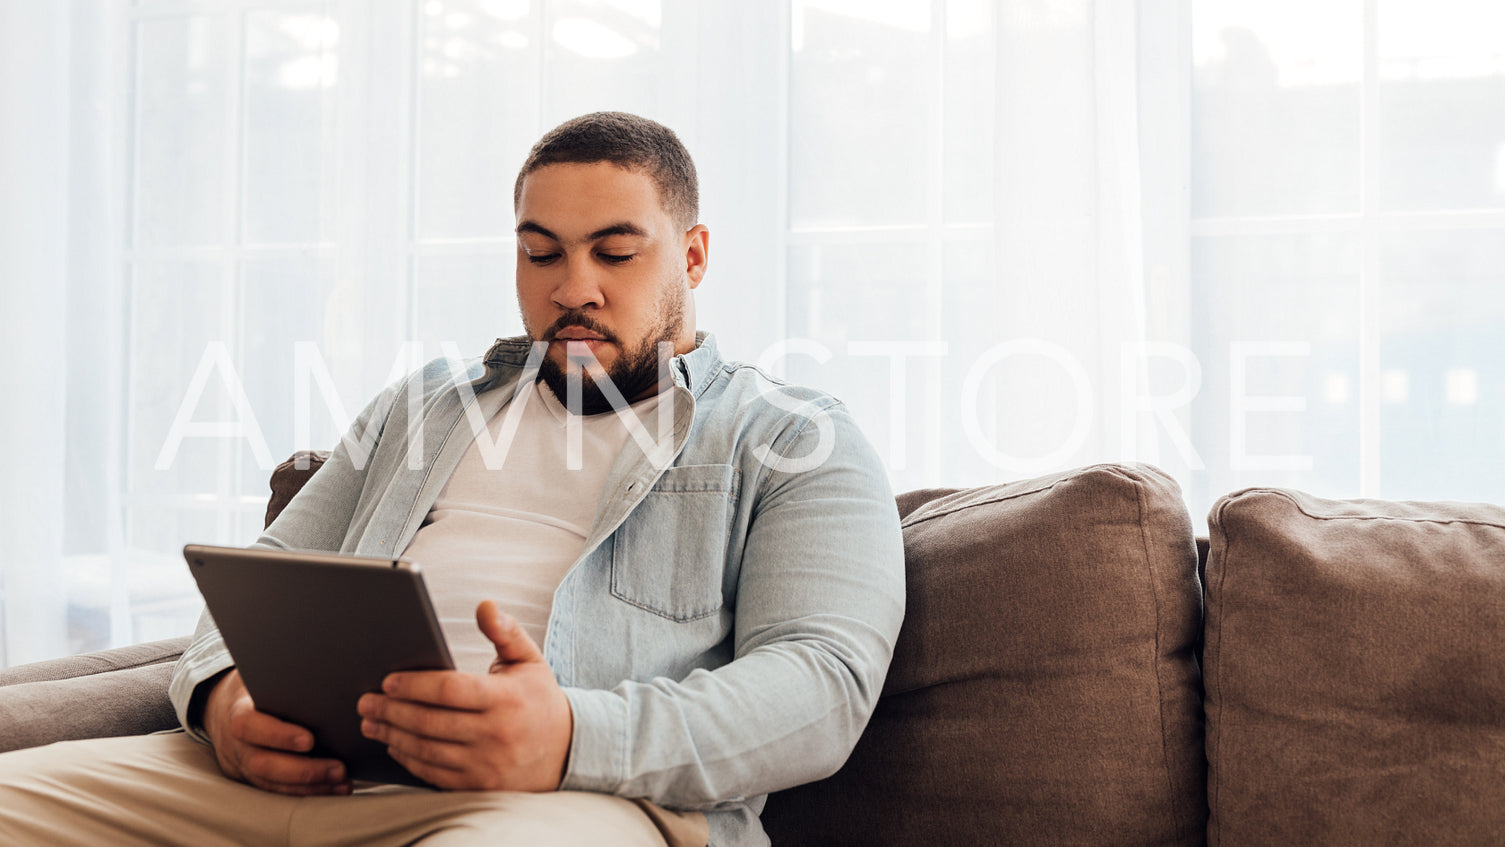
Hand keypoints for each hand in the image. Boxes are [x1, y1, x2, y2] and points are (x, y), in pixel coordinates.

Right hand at [202, 668, 350, 794]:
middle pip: (263, 764)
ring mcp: (243, 765)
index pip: (250, 726)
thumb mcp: (263, 675)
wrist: (223, 709)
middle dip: (303, 770)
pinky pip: (278, 791)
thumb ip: (284, 676)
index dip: (278, 735)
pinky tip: (334, 788)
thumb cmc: (256, 688)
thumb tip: (326, 663)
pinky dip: (307, 792)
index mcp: (237, 712)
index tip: (310, 740)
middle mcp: (237, 744)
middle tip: (339, 768)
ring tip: (342, 782)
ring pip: (272, 784)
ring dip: (310, 787)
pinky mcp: (253, 779)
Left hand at [357, 600, 573, 790]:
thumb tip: (484, 605)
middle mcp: (496, 734)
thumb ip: (505, 631)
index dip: (414, 685)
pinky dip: (409, 759)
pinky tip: (394, 744)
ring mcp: (486, 764)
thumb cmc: (539, 699)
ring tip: (371, 721)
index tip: (387, 680)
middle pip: (429, 722)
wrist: (566, 752)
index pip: (449, 690)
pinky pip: (434, 774)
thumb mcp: (529, 660)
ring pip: (426, 750)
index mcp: (505, 699)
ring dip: (392, 735)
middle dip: (391, 710)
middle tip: (365, 701)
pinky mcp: (479, 786)